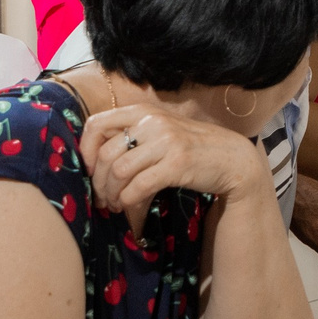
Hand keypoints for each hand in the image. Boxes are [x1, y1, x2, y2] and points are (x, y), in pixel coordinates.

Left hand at [82, 106, 269, 233]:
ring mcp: (166, 142)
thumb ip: (132, 136)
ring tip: (114, 204)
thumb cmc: (191, 147)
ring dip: (111, 193)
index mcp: (142, 111)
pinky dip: (128, 200)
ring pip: (119, 171)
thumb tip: (95, 158)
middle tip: (101, 197)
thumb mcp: (160, 131)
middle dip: (98, 181)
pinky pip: (139, 185)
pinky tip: (128, 206)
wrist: (232, 158)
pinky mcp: (177, 165)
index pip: (96, 124)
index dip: (85, 151)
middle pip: (106, 154)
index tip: (89, 170)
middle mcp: (152, 122)